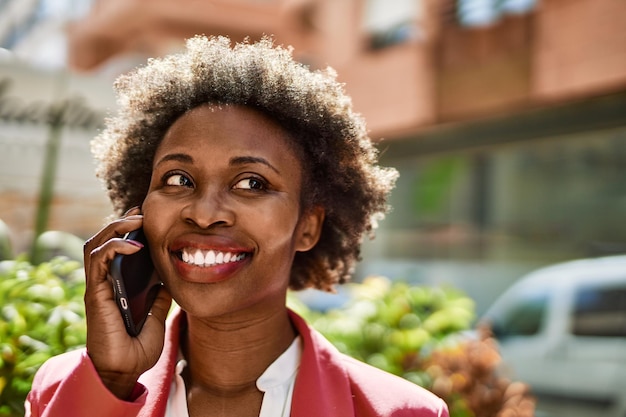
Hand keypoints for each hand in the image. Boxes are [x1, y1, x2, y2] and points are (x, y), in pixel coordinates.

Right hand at [83, 207, 171, 399]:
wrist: (125, 370)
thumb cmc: (138, 346)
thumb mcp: (156, 313)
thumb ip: (159, 294)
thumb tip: (171, 276)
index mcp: (118, 284)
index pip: (118, 247)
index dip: (130, 229)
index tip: (148, 216)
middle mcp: (105, 281)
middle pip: (103, 240)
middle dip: (121, 222)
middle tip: (142, 212)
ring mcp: (98, 286)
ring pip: (95, 243)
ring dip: (115, 227)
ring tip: (136, 220)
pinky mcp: (95, 292)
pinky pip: (98, 260)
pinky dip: (114, 247)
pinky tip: (134, 246)